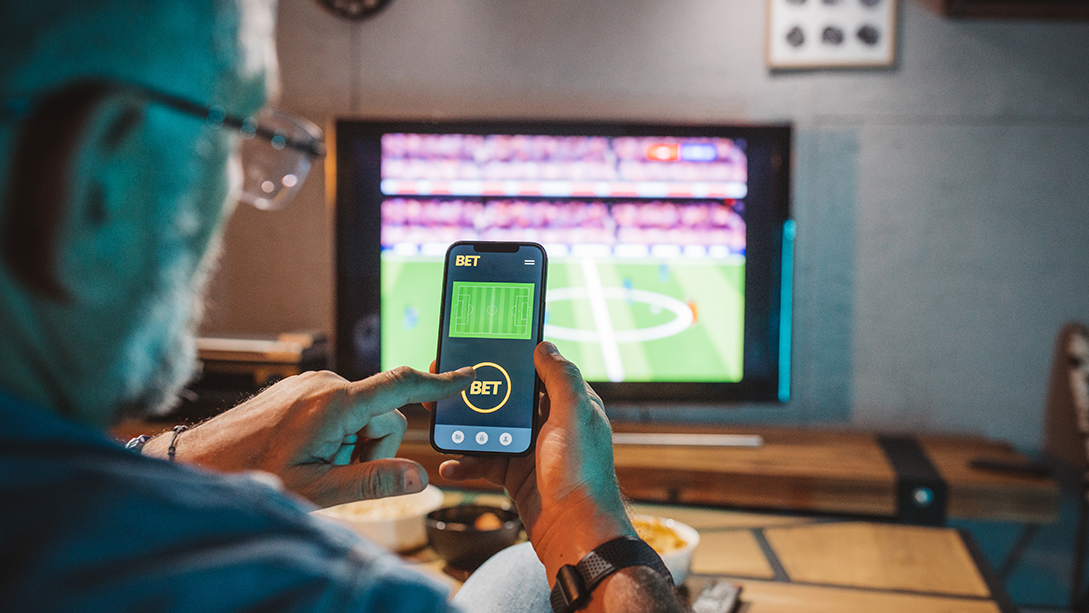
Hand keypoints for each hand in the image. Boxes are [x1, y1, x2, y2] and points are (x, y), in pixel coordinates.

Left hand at [143, 366, 474, 506]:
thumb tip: (419, 477)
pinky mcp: (303, 387)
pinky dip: (337, 434)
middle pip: (385, 415)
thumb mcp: (318, 491)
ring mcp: (313, 382)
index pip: (401, 387)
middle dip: (374, 448)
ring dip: (353, 444)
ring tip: (315, 465)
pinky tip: (307, 453)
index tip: (468, 376)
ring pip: (364, 414)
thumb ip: (373, 482)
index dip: (439, 385)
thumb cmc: (252, 475)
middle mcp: (327, 383)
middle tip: (335, 474)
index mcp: (336, 403)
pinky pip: (342, 408)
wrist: (199, 460)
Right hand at [432, 342, 634, 579]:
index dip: (510, 359)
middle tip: (444, 383)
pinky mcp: (517, 475)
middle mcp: (552, 424)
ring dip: (465, 427)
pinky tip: (450, 465)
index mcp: (569, 405)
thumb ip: (561, 378)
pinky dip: (466, 463)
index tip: (480, 348)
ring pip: (491, 429)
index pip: (537, 372)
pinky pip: (485, 462)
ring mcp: (532, 450)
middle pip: (508, 399)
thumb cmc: (580, 474)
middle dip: (477, 392)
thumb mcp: (574, 415)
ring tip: (438, 421)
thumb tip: (544, 346)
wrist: (575, 534)